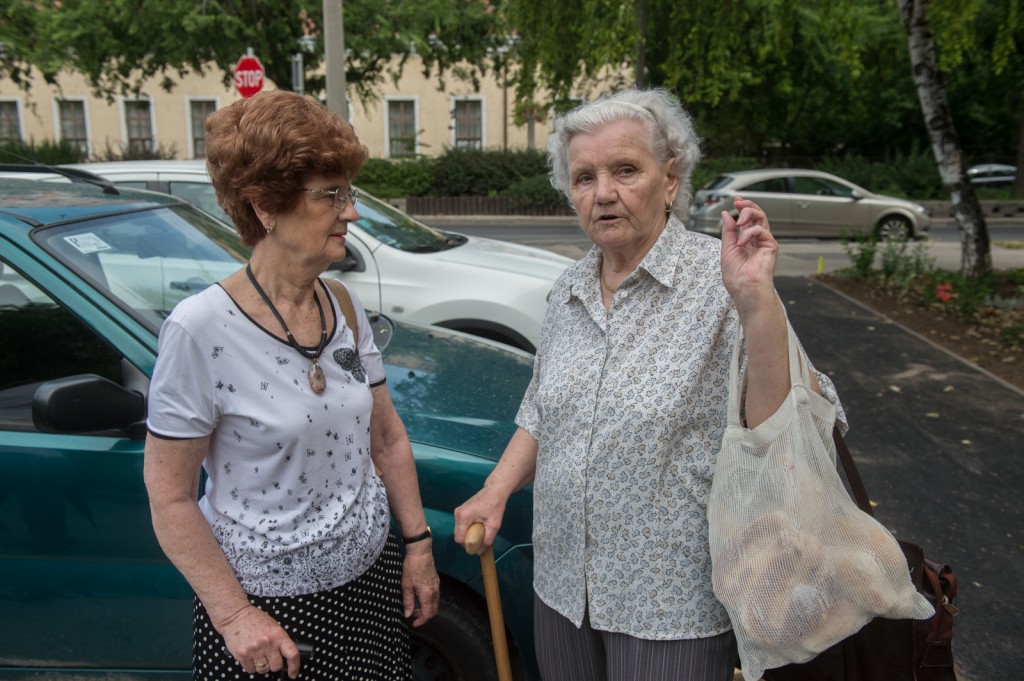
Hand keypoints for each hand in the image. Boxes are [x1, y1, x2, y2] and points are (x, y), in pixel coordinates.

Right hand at [215, 604, 301, 677]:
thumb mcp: (273, 626)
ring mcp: (255, 650)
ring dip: (262, 666)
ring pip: (263, 670)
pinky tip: (250, 656)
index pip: (292, 654)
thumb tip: (285, 657)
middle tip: (269, 657)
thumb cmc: (255, 620)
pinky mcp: (242, 655)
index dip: (294, 666)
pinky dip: (251, 666)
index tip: (293, 673)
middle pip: (276, 666)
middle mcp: (268, 643)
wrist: (235, 616)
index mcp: (278, 634)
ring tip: (257, 655)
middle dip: (274, 664)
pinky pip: (251, 670)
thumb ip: (280, 641)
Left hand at [402, 544, 439, 626]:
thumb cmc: (411, 568)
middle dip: (425, 616)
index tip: (414, 624)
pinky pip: (435, 597)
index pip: (428, 614)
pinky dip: (429, 602)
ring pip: (435, 604)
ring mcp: (437, 586)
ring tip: (415, 608)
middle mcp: (435, 591)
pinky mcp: (436, 581)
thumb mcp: (406, 586)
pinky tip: (420, 598)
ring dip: (427, 609)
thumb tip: (408, 615)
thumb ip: (408, 602)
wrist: (420, 552)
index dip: (421, 621)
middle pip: (434, 610)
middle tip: (414, 617)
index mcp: (428, 594)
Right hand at [453, 489, 507, 554]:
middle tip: (481, 537)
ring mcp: (458, 511)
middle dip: (468, 539)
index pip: (460, 539)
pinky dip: (468, 528)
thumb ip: (487, 540)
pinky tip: (478, 524)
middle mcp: (457, 514)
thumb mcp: (494, 526)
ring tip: (481, 529)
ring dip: (468, 533)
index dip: (468, 545)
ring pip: (459, 530)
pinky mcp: (460, 510)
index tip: (479, 543)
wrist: (495, 491)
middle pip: (458, 535)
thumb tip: (479, 552)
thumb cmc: (495, 506)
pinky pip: (461, 525)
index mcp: (463, 517)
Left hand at [720, 196, 778, 314]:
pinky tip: (742, 242)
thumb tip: (727, 214)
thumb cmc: (735, 274)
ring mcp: (764, 242)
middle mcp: (757, 239)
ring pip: (762, 218)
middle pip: (757, 215)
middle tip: (738, 203)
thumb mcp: (727, 248)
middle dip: (747, 206)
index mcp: (746, 240)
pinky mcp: (771, 246)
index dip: (743, 207)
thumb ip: (728, 231)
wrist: (743, 287)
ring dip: (748, 214)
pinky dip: (749, 233)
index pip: (747, 219)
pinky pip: (761, 230)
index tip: (735, 201)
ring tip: (740, 222)